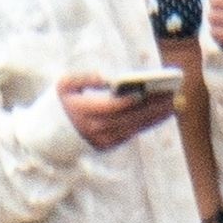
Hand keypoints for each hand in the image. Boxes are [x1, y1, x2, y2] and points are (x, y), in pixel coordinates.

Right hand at [57, 73, 176, 149]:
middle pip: (129, 117)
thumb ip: (85, 77)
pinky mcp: (108, 145)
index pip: (112, 106)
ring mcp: (103, 140)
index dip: (130, 100)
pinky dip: (148, 123)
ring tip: (174, 103)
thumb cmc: (59, 103)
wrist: (48, 137)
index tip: (148, 90)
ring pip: (135, 127)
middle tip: (172, 94)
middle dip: (152, 106)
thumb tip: (108, 77)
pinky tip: (162, 112)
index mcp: (84, 112)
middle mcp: (95, 129)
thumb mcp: (64, 85)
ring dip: (155, 116)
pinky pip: (132, 133)